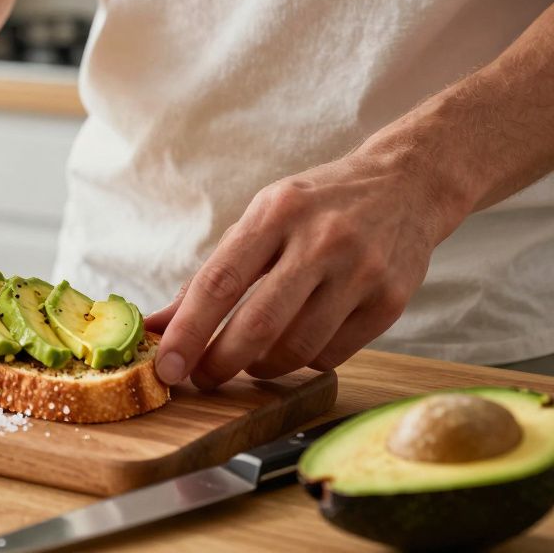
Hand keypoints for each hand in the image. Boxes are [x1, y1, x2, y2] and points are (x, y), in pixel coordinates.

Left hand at [144, 150, 467, 387]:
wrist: (407, 185)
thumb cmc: (316, 207)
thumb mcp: (260, 221)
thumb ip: (209, 274)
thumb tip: (157, 324)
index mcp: (276, 213)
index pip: (220, 282)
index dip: (189, 331)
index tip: (167, 366)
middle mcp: (322, 240)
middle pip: (259, 322)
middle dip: (221, 361)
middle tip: (201, 377)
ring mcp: (361, 271)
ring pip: (298, 346)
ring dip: (262, 367)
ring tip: (249, 362)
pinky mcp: (391, 300)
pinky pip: (333, 354)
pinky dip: (303, 361)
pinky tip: (296, 346)